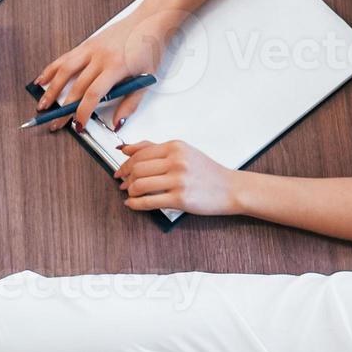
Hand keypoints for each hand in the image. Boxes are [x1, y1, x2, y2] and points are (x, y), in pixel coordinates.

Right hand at [34, 2, 184, 131]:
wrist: (151, 20)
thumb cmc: (150, 48)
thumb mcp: (147, 79)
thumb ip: (131, 103)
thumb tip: (117, 122)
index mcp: (116, 66)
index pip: (93, 94)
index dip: (82, 112)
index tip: (78, 125)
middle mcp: (100, 56)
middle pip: (76, 87)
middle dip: (63, 108)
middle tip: (55, 123)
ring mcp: (91, 48)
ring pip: (64, 70)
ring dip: (51, 89)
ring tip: (42, 104)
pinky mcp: (87, 43)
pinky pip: (65, 57)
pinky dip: (51, 69)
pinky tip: (42, 79)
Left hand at [114, 140, 240, 215]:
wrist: (231, 188)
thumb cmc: (207, 172)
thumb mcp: (183, 152)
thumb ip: (154, 148)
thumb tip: (125, 148)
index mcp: (176, 147)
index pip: (140, 154)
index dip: (125, 164)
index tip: (120, 171)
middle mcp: (177, 161)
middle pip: (136, 169)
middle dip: (125, 178)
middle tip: (124, 184)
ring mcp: (179, 180)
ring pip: (139, 185)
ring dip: (130, 191)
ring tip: (131, 194)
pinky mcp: (180, 199)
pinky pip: (148, 202)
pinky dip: (135, 204)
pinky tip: (132, 204)